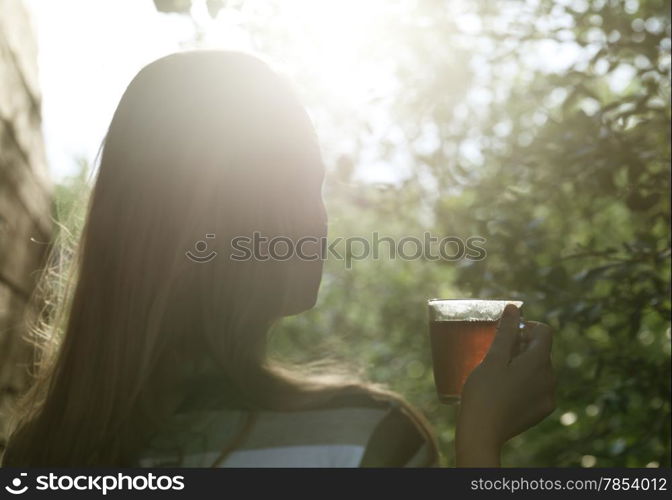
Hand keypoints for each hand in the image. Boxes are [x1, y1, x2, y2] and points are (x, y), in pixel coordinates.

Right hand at [455, 304, 555, 465]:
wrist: (482, 432)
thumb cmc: (484, 391)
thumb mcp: (492, 358)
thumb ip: (506, 332)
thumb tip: (513, 309)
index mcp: (538, 361)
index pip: (545, 332)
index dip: (527, 327)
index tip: (508, 334)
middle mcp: (549, 377)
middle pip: (541, 351)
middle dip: (522, 347)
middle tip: (497, 354)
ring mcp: (548, 396)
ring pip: (540, 369)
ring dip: (523, 365)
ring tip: (499, 373)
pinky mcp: (542, 410)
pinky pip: (538, 387)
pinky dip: (526, 383)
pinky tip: (506, 390)